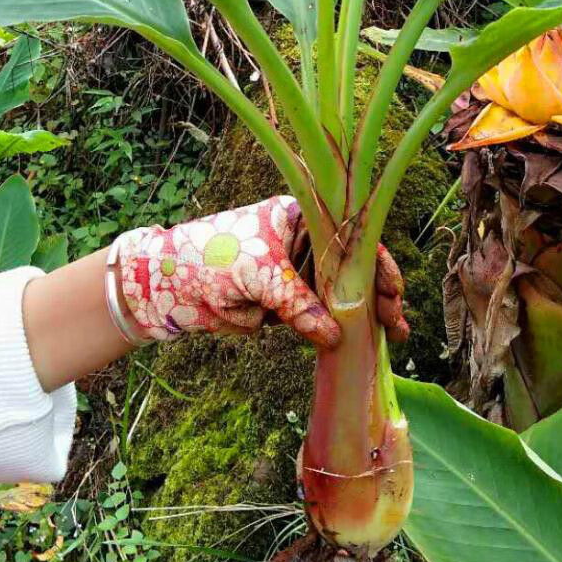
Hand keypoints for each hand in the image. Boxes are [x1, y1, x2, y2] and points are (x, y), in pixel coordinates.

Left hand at [117, 195, 408, 349]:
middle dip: (378, 297)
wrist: (164, 286)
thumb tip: (335, 337)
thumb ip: (298, 304)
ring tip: (389, 338)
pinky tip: (359, 344)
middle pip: (353, 271)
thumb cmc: (211, 259)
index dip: (377, 265)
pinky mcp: (283, 306)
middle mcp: (304, 244)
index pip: (351, 239)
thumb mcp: (260, 275)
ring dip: (363, 318)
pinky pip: (316, 320)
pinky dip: (336, 332)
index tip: (393, 292)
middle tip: (397, 325)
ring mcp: (295, 276)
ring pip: (339, 299)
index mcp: (302, 217)